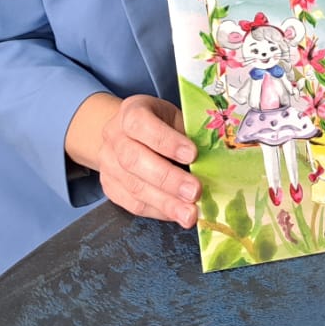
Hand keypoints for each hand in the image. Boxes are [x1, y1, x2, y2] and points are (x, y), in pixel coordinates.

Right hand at [99, 94, 199, 227]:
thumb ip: (191, 136)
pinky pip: (133, 204)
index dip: (166, 141)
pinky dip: (158, 211)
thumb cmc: (162, 125)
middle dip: (168, 179)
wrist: (128, 134)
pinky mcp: (111, 187)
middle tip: (195, 192)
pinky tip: (177, 214)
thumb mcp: (177, 119)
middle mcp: (114, 136)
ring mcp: (108, 163)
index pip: (140, 124)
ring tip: (190, 214)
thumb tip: (216, 163)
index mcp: (132, 111)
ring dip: (166, 203)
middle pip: (134, 159)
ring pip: (134, 186)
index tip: (192, 155)